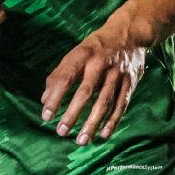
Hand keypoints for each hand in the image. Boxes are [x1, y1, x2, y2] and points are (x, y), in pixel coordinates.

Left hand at [42, 12, 153, 142]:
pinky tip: (103, 135)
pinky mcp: (130, 82)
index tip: (46, 116)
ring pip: (104, 101)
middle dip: (73, 113)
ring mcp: (117, 73)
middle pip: (86, 92)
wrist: (130, 34)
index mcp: (82, 54)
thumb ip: (59, 75)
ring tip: (81, 140)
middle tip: (61, 132)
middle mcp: (100, 63)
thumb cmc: (96, 47)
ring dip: (92, 123)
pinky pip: (121, 104)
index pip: (65, 78)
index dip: (55, 98)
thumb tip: (44, 100)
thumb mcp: (76, 53)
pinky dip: (112, 121)